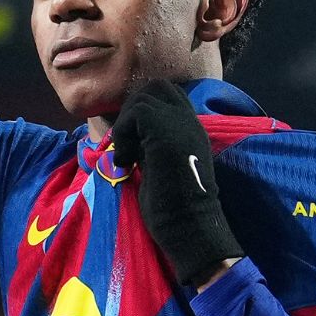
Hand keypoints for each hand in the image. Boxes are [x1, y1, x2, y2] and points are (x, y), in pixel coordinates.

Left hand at [108, 80, 242, 286]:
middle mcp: (190, 122)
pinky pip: (137, 112)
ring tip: (127, 157)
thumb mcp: (161, 170)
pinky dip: (124, 133)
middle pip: (157, 87)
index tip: (134, 145)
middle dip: (133, 110)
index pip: (168, 98)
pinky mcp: (167, 131)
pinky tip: (126, 162)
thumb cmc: (175, 212)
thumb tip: (128, 141)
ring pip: (144, 97)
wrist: (190, 228)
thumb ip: (151, 149)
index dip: (143, 113)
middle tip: (127, 144)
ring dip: (127, 125)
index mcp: (192, 132)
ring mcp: (181, 124)